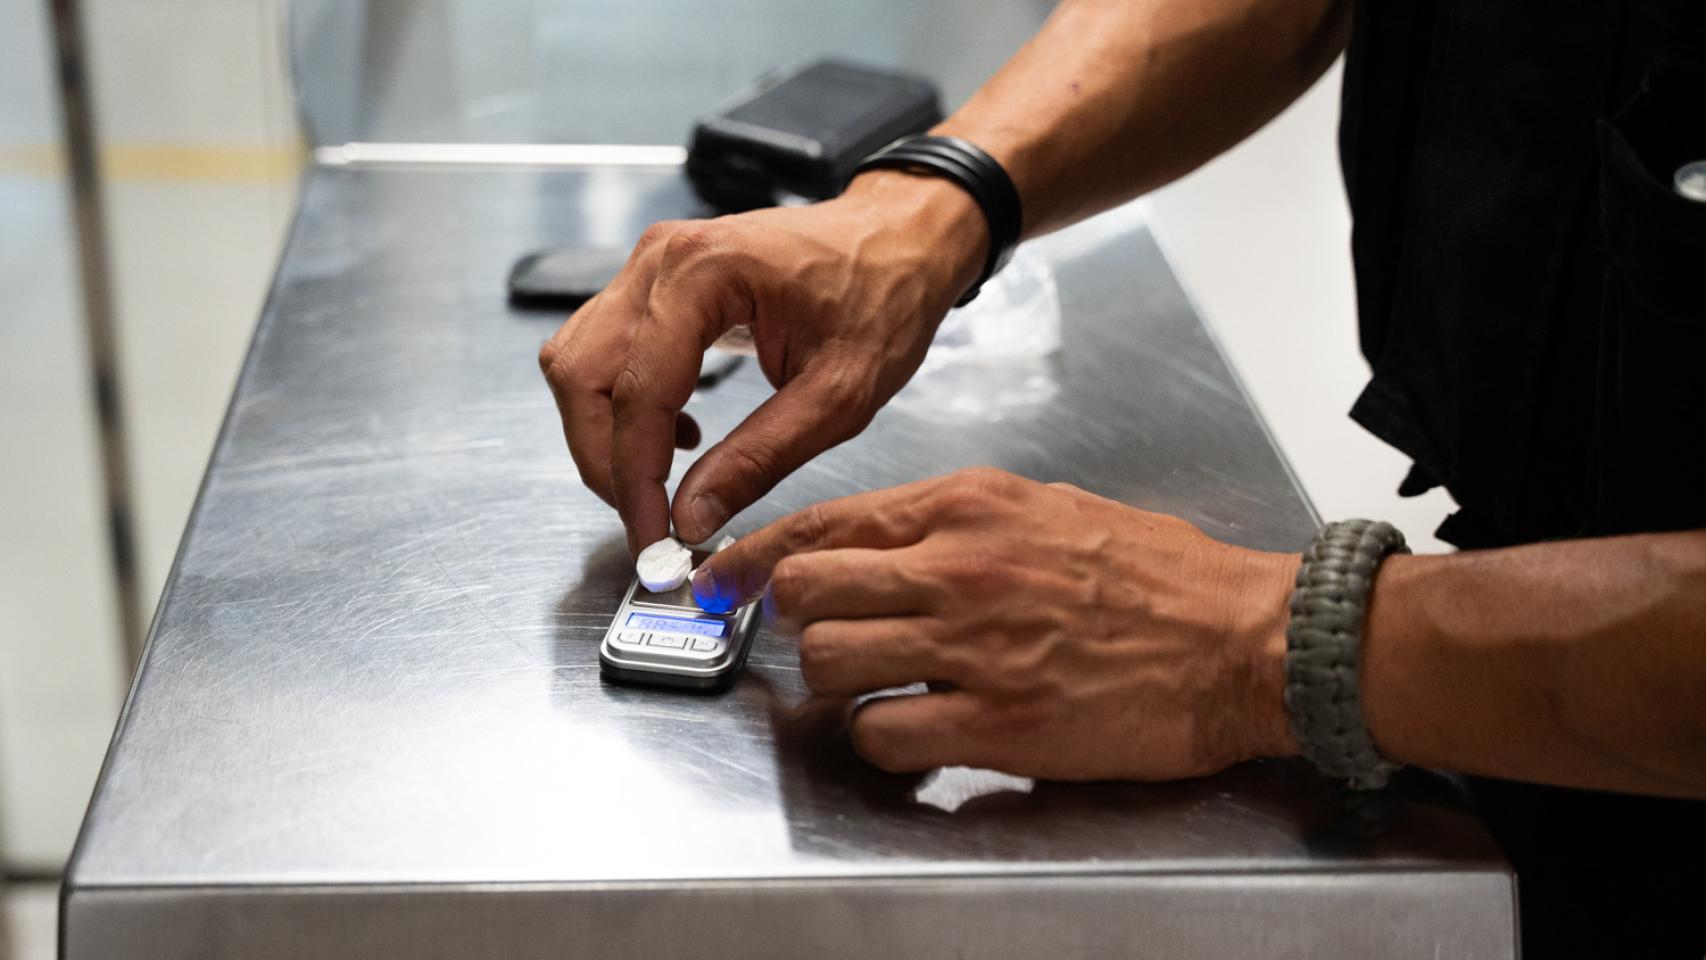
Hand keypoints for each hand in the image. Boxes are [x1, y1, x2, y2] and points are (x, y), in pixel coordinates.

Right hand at [538, 173, 986, 554]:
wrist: (900, 239)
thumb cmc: (884, 295)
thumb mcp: (839, 394)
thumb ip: (760, 458)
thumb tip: (691, 516)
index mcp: (706, 273)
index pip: (637, 393)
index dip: (634, 480)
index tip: (651, 539)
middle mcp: (663, 259)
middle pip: (582, 375)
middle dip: (604, 460)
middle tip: (649, 519)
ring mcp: (652, 264)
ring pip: (578, 363)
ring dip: (606, 434)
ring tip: (663, 480)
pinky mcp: (657, 280)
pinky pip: (603, 349)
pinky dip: (622, 404)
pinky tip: (679, 434)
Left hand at [693, 468, 1301, 779]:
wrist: (1243, 638)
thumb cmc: (1159, 573)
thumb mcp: (1047, 507)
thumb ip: (956, 522)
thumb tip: (881, 544)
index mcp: (967, 507)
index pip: (823, 522)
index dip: (756, 553)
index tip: (722, 574)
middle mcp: (956, 569)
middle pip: (806, 589)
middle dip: (793, 616)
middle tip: (817, 635)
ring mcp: (971, 648)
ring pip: (827, 661)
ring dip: (834, 680)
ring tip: (873, 686)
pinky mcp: (995, 724)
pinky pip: (882, 734)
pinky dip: (879, 740)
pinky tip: (910, 732)